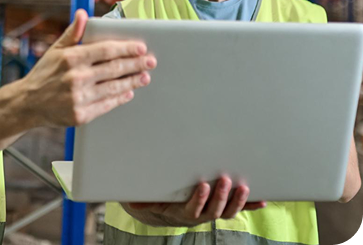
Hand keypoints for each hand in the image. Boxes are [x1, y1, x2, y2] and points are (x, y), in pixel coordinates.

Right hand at [20, 9, 155, 126]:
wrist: (27, 103)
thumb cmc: (44, 73)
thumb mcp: (56, 49)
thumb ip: (73, 33)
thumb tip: (83, 14)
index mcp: (71, 58)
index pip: (106, 51)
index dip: (126, 48)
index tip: (141, 47)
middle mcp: (76, 77)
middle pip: (114, 69)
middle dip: (136, 64)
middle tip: (150, 61)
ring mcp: (79, 98)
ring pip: (113, 88)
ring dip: (132, 82)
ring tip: (145, 76)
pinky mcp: (80, 115)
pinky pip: (106, 105)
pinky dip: (120, 98)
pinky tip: (129, 92)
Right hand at [123, 177, 266, 227]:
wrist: (167, 209)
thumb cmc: (157, 199)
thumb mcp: (148, 199)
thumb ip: (143, 201)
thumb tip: (134, 204)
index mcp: (182, 212)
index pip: (192, 210)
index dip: (198, 200)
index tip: (202, 186)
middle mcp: (200, 215)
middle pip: (213, 211)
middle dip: (221, 197)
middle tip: (226, 180)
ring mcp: (213, 212)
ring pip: (227, 212)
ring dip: (238, 201)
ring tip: (244, 187)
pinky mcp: (223, 208)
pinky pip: (239, 209)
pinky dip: (251, 205)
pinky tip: (262, 200)